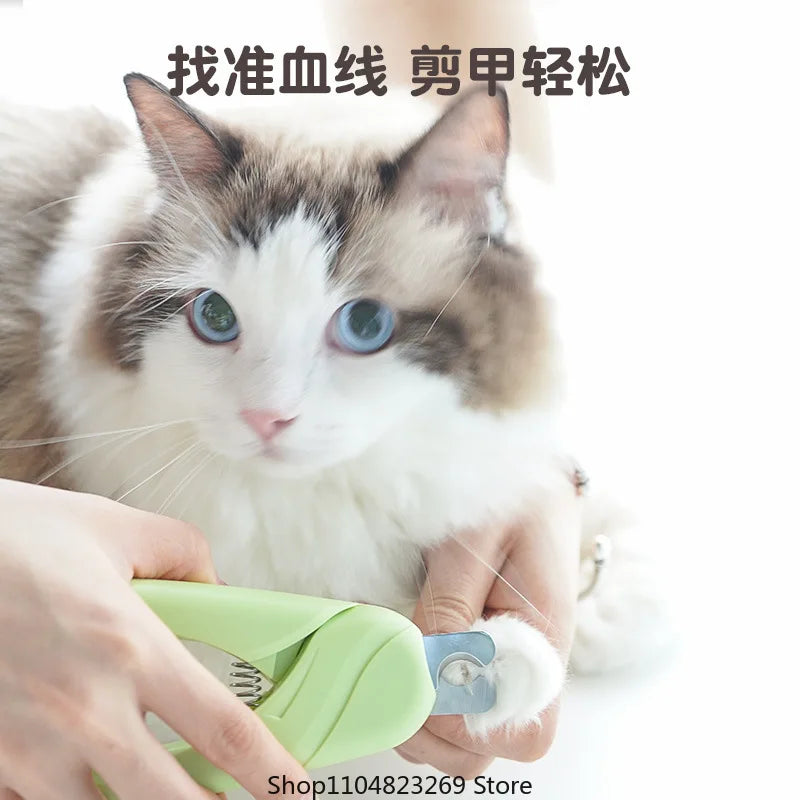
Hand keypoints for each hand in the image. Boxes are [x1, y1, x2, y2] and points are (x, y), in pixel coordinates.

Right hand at [0, 479, 307, 799]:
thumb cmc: (13, 537)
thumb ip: (182, 552)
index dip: (270, 771)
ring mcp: (26, 748)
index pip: (221, 729)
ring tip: (171, 796)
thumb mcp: (112, 526)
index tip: (296, 791)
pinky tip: (89, 783)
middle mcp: (82, 709)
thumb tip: (218, 588)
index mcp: (128, 645)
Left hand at [396, 474, 581, 777]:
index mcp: (543, 643)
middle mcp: (530, 669)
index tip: (420, 677)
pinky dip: (418, 694)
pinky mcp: (486, 655)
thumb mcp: (473, 540)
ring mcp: (507, 665)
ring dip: (419, 718)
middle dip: (429, 732)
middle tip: (390, 675)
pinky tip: (400, 652)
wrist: (530, 477)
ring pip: (465, 737)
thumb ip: (450, 605)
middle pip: (486, 749)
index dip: (463, 725)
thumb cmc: (509, 498)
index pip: (522, 734)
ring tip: (390, 662)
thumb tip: (424, 670)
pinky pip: (453, 702)